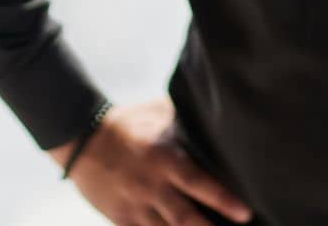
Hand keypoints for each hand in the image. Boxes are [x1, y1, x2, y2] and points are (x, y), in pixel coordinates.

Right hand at [47, 96, 253, 225]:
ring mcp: (134, 205)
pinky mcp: (120, 217)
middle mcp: (150, 185)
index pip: (199, 184)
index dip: (223, 200)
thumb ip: (185, 118)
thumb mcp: (157, 113)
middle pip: (185, 218)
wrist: (81, 137)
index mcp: (163, 158)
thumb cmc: (126, 122)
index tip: (245, 213)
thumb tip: (215, 111)